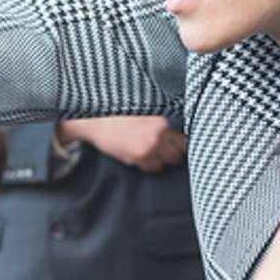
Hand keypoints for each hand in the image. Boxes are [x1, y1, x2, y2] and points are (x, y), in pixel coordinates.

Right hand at [54, 115, 185, 171]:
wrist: (96, 121)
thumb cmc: (118, 113)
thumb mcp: (145, 111)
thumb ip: (161, 121)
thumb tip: (177, 131)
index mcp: (161, 122)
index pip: (184, 139)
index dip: (181, 141)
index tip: (178, 142)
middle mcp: (157, 137)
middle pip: (179, 154)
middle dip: (173, 151)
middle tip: (165, 147)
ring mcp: (147, 150)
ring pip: (167, 163)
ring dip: (162, 159)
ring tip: (153, 150)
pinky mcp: (136, 159)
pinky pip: (153, 169)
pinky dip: (150, 164)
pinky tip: (143, 155)